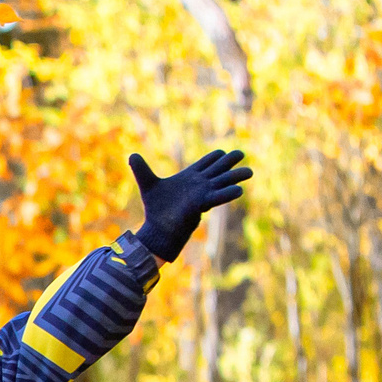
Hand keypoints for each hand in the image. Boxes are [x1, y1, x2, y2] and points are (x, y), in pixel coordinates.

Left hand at [128, 148, 251, 261]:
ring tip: (250, 172)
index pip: (205, 163)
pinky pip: (218, 197)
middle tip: (241, 153)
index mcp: (189, 177)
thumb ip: (142, 170)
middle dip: (229, 162)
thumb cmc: (156, 209)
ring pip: (223, 182)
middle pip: (218, 169)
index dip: (213, 157)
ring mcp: (202, 193)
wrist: (157, 229)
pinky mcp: (202, 204)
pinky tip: (239, 190)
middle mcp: (199, 184)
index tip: (220, 152)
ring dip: (235, 176)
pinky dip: (228, 193)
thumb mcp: (148, 185)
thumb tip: (131, 155)